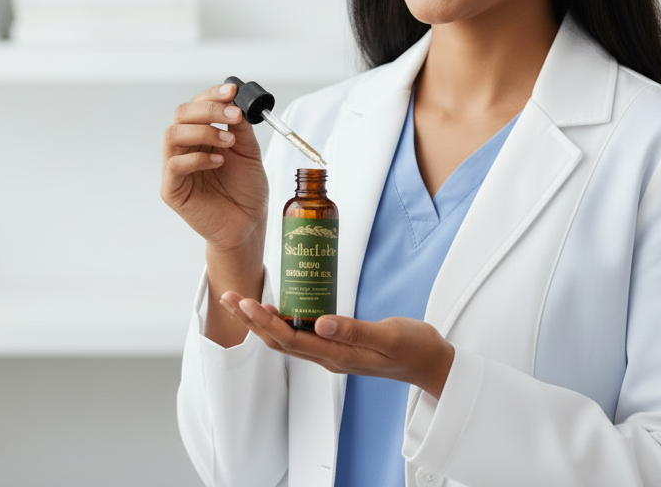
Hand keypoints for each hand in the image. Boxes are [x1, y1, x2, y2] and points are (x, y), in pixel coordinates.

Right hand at [161, 82, 268, 254]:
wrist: (249, 225)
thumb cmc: (246, 191)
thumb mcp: (249, 152)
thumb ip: (240, 128)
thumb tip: (235, 101)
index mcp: (201, 136)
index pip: (196, 106)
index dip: (212, 95)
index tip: (233, 91)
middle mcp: (186, 148)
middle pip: (181, 114)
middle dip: (208, 109)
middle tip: (233, 115)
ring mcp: (176, 168)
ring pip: (173, 134)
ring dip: (203, 130)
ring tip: (228, 141)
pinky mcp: (172, 190)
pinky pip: (175, 165)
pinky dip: (197, 157)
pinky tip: (218, 162)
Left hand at [218, 292, 455, 398]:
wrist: (432, 363)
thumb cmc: (414, 348)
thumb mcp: (389, 336)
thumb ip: (355, 330)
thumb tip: (320, 323)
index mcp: (338, 355)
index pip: (290, 339)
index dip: (264, 321)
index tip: (246, 302)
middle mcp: (328, 357)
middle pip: (280, 340)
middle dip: (251, 320)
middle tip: (229, 297)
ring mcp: (332, 353)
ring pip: (287, 338)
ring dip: (261, 321)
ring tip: (241, 302)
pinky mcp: (337, 345)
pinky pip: (300, 335)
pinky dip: (281, 321)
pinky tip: (276, 308)